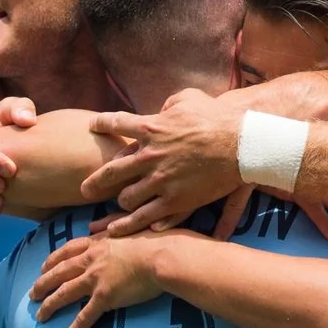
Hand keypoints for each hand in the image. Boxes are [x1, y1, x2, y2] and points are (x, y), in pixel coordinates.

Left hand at [31, 233, 168, 327]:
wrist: (163, 255)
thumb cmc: (155, 239)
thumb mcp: (130, 224)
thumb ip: (111, 223)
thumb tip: (96, 225)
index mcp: (98, 243)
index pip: (68, 251)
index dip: (53, 260)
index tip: (44, 267)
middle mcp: (91, 260)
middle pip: (59, 273)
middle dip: (43, 283)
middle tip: (33, 293)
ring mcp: (95, 279)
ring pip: (64, 293)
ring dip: (50, 305)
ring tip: (40, 316)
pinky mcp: (104, 297)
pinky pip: (85, 317)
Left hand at [80, 88, 253, 233]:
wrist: (242, 144)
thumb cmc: (218, 117)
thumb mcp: (190, 98)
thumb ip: (170, 102)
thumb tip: (164, 107)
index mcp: (151, 127)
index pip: (116, 123)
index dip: (101, 124)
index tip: (92, 126)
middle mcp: (149, 156)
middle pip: (111, 171)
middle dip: (95, 181)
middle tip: (85, 189)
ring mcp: (161, 181)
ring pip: (127, 198)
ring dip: (120, 202)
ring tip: (115, 208)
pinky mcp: (176, 201)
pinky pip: (146, 217)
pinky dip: (132, 224)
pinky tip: (123, 229)